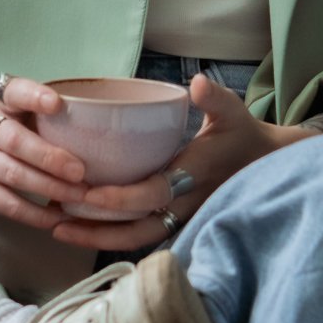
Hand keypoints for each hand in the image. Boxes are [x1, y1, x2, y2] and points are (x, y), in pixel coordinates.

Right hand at [0, 78, 88, 230]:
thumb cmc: (4, 133)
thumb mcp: (15, 114)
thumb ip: (46, 115)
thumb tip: (104, 126)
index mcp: (1, 104)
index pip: (13, 92)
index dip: (33, 95)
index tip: (57, 103)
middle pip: (15, 141)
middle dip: (49, 157)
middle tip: (81, 171)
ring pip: (14, 175)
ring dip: (50, 188)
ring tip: (79, 196)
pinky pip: (8, 205)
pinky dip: (36, 214)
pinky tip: (59, 218)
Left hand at [51, 72, 308, 250]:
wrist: (266, 166)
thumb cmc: (242, 135)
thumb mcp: (232, 112)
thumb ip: (215, 98)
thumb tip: (196, 82)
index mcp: (193, 177)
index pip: (152, 194)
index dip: (120, 198)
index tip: (87, 194)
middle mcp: (184, 205)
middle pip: (136, 229)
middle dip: (96, 229)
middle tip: (57, 221)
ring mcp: (180, 218)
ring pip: (135, 239)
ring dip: (97, 238)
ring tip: (59, 230)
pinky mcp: (175, 222)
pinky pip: (140, 237)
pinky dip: (110, 236)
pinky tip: (82, 229)